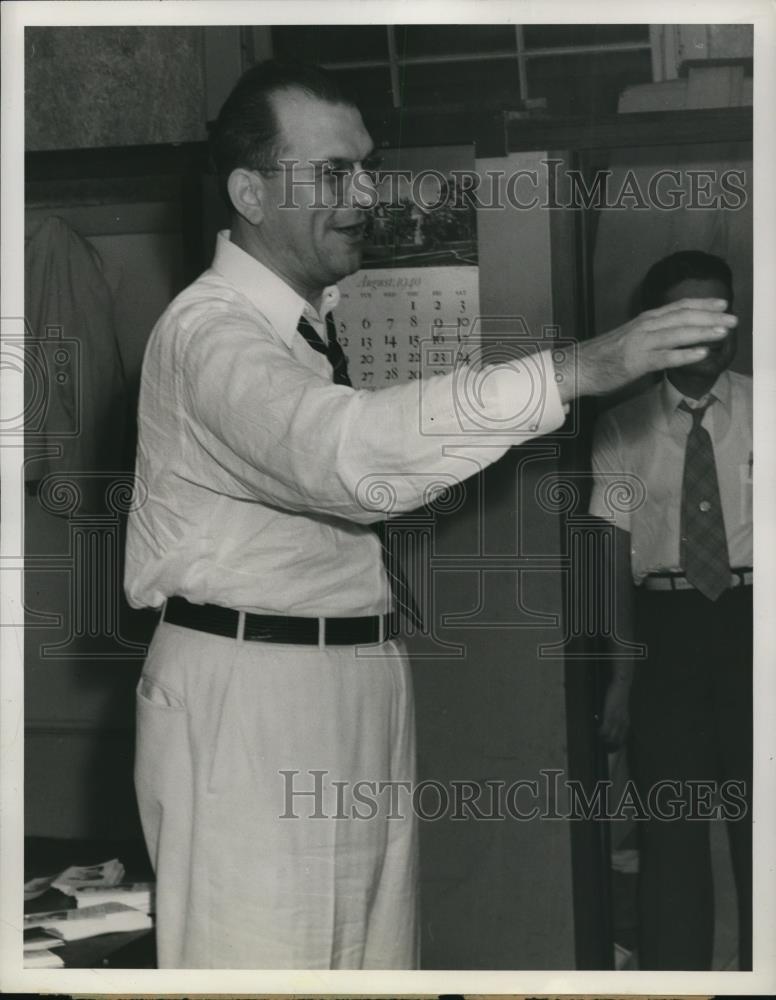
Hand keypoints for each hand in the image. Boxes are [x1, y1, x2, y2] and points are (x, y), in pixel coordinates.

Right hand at [554, 298, 737, 401]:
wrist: (576, 367)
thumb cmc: (602, 357)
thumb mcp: (629, 340)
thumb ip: (650, 337)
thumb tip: (670, 339)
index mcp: (643, 321)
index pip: (677, 307)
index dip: (701, 304)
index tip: (722, 303)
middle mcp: (644, 327)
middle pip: (682, 317)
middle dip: (710, 316)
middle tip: (733, 318)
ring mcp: (640, 344)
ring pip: (677, 334)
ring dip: (703, 332)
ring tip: (724, 332)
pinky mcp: (636, 362)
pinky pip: (665, 357)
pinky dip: (685, 354)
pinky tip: (702, 354)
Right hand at [599, 677, 630, 748]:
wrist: (621, 687)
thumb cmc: (620, 696)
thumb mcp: (621, 709)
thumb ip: (618, 717)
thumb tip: (610, 723)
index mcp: (626, 721)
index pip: (623, 737)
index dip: (617, 744)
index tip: (612, 748)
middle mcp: (623, 722)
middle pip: (617, 739)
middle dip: (611, 745)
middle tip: (604, 746)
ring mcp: (616, 719)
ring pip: (611, 735)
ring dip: (604, 739)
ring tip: (599, 740)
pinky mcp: (610, 715)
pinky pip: (605, 728)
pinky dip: (600, 732)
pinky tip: (597, 732)